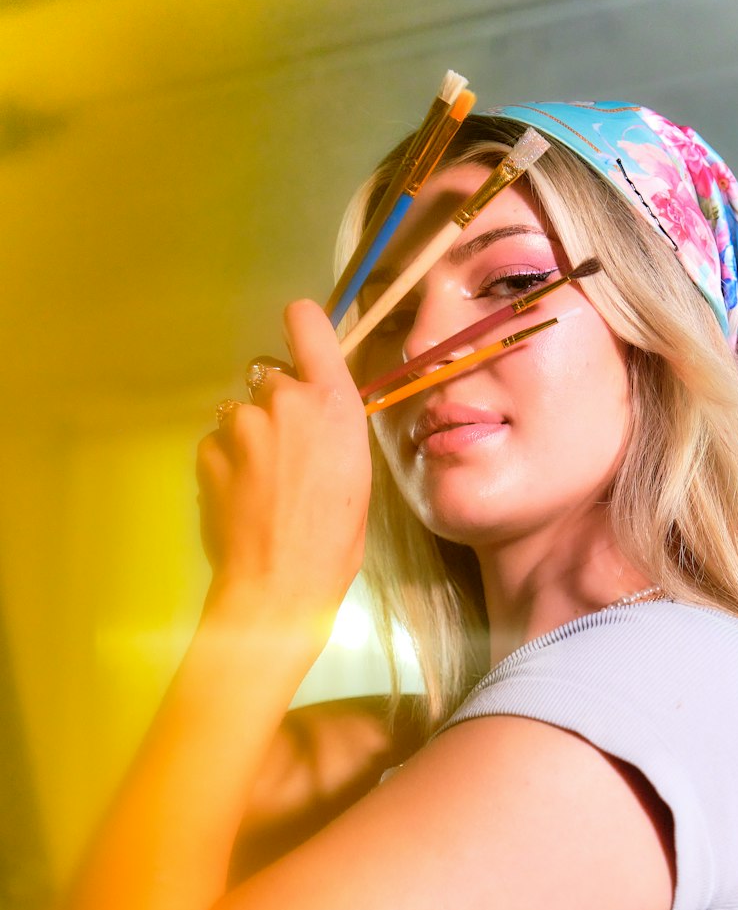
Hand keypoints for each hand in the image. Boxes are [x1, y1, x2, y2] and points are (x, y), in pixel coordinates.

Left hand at [197, 300, 370, 644]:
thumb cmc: (336, 540)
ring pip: (240, 414)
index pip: (306, 323)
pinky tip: (240, 499)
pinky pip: (216, 445)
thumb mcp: (356, 474)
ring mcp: (242, 426)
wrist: (281, 586)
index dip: (301, 326)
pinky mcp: (208, 452)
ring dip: (248, 438)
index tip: (299, 339)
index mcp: (333, 403)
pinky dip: (225, 464)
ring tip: (261, 485)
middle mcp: (285, 401)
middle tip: (287, 455)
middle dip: (276, 406)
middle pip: (271, 379)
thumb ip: (332, 429)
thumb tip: (315, 418)